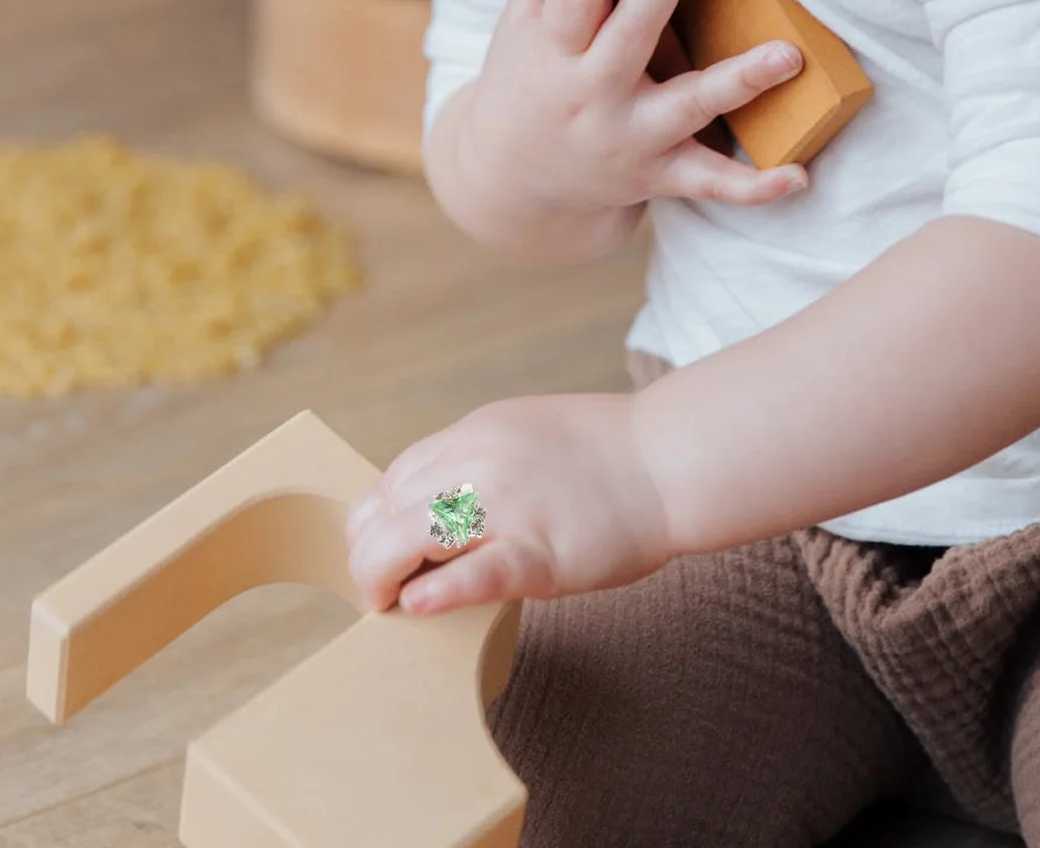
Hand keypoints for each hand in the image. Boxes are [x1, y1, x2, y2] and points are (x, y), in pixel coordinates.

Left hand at [343, 391, 675, 614]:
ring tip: (386, 604)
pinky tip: (418, 606)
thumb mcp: (524, 433)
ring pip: (413, 534)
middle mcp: (481, 461)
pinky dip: (440, 589)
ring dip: (382, 574)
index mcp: (476, 433)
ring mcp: (509, 504)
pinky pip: (477, 570)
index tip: (376, 549)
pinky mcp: (542, 550)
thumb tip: (437, 504)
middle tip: (374, 589)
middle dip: (368, 554)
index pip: (396, 476)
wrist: (671, 458)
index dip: (374, 519)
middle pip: (390, 506)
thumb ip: (478, 462)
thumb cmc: (607, 454)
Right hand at [462, 0, 808, 216]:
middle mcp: (591, 94)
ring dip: (739, 82)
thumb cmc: (525, 82)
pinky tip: (798, 177)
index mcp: (553, 51)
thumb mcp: (515, 27)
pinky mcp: (659, 174)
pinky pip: (709, 182)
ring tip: (787, 55)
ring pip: (687, 108)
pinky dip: (754, 188)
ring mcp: (629, 137)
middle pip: (629, 35)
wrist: (512, 181)